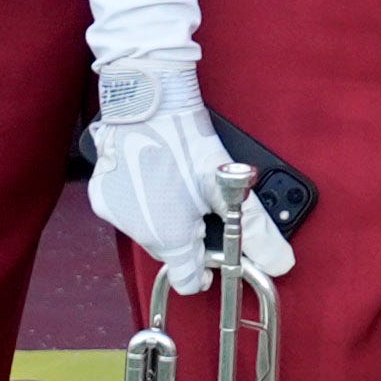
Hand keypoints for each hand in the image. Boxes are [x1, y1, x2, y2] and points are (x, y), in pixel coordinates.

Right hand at [88, 59, 285, 293]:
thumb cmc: (187, 141)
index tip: (214, 261)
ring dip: (165, 219)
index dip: (205, 273)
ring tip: (181, 189)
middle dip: (188, 238)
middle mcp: (136, 231)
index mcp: (168, 237)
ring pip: (148, 230)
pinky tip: (158, 180)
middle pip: (169, 252)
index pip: (186, 280)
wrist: (147, 100)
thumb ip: (256, 230)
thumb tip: (280, 262)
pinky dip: (143, 203)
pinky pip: (126, 210)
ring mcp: (114, 212)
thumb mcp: (230, 187)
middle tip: (202, 210)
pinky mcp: (101, 193)